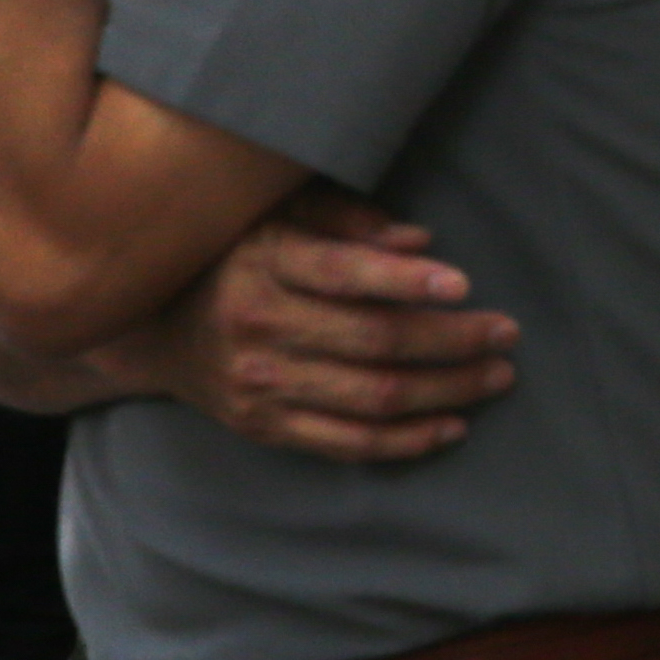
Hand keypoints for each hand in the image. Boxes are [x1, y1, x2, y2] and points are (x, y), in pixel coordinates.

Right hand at [107, 188, 520, 464]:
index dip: (405, 282)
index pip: (343, 275)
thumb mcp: (276, 215)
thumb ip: (344, 220)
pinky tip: (453, 424)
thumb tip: (418, 241)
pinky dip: (407, 440)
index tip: (463, 283)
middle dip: (452, 341)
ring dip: (446, 391)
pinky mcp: (265, 427)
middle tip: (506, 333)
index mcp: (264, 263)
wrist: (154, 329)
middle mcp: (259, 327)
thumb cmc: (234, 256)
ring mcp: (261, 385)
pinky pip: (348, 444)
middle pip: (374, 343)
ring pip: (372, 398)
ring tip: (496, 375)